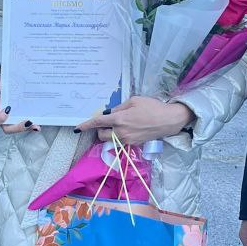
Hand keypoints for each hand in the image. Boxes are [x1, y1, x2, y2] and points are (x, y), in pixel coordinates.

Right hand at [0, 70, 41, 134]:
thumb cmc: (3, 83)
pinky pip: (27, 125)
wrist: (11, 81)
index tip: (8, 109)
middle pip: (7, 129)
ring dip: (27, 127)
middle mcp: (3, 117)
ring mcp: (13, 119)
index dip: (0, 118)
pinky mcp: (22, 117)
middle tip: (28, 121)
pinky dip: (33, 125)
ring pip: (18, 128)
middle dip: (18, 127)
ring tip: (36, 125)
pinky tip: (39, 124)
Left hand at [75, 96, 193, 145]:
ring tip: (117, 126)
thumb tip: (109, 114)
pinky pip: (120, 142)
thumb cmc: (152, 107)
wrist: (168, 120)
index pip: (98, 123)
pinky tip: (128, 129)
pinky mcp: (134, 144)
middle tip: (106, 122)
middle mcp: (121, 132)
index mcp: (119, 119)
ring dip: (109, 134)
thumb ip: (119, 108)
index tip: (77, 128)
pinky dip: (119, 136)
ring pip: (110, 140)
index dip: (86, 125)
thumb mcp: (134, 101)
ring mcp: (127, 140)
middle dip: (100, 130)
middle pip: (101, 135)